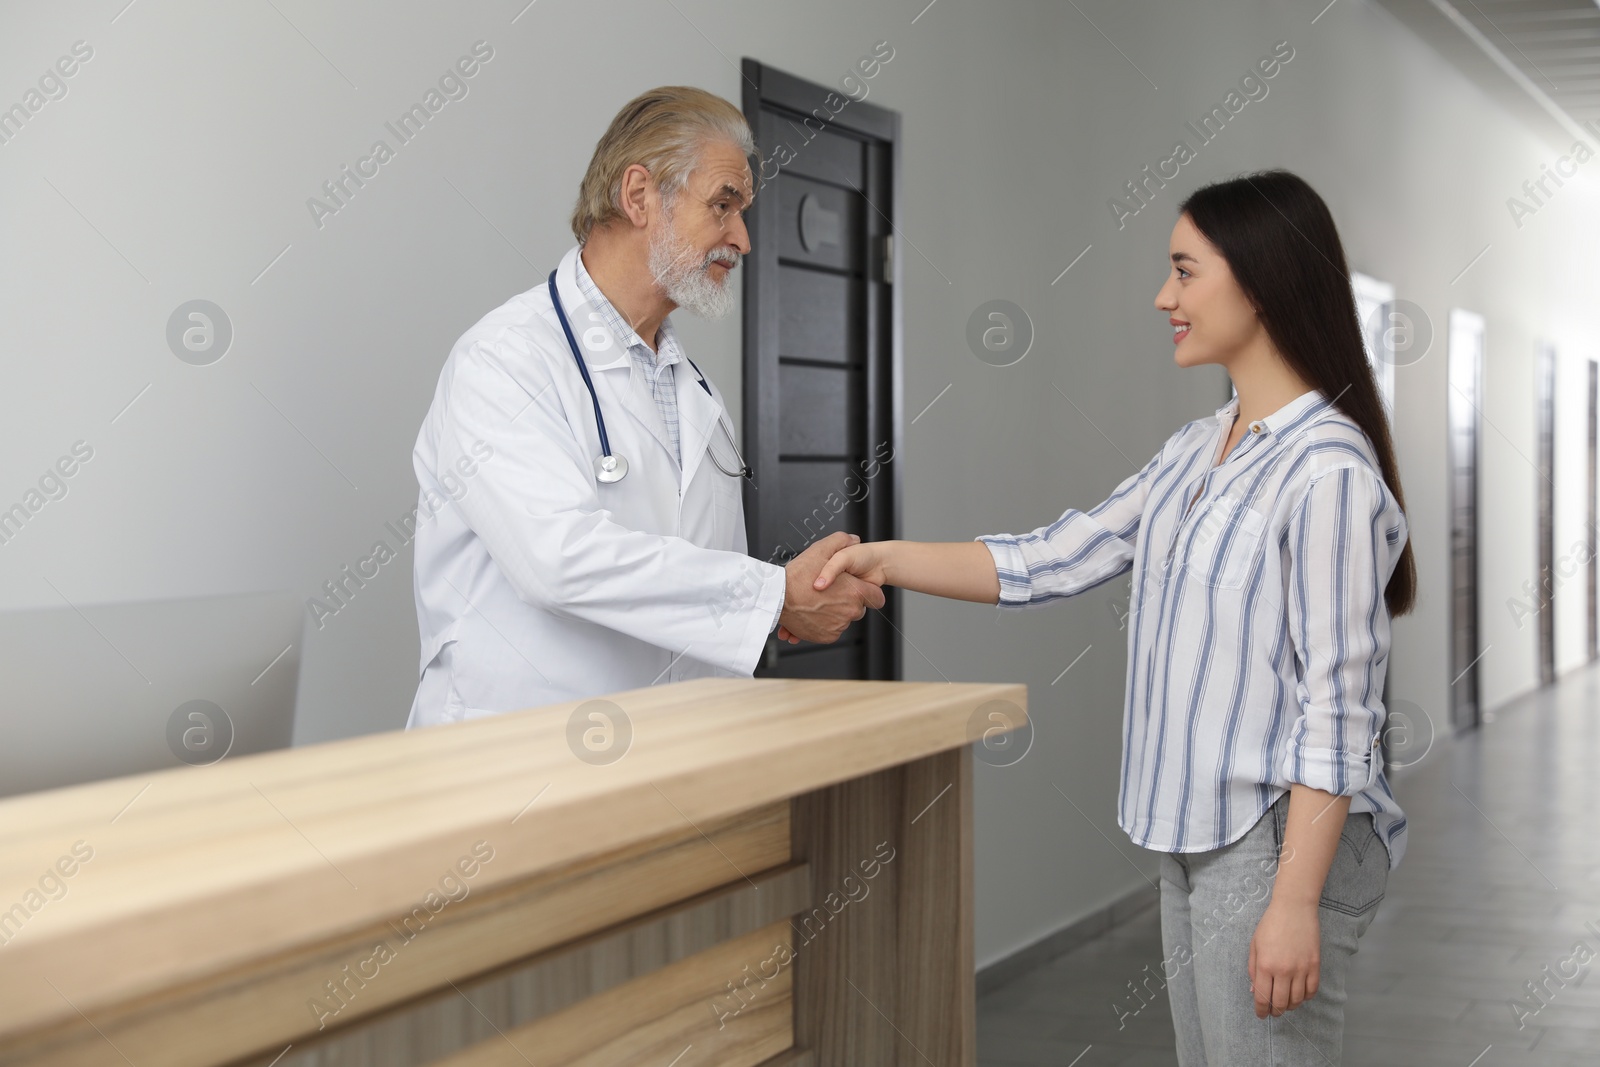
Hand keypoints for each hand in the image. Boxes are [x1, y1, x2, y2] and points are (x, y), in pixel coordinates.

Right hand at [777, 532, 884, 643]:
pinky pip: (832, 630)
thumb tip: (853, 539)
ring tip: (816, 602)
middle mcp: (850, 611)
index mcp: (855, 592)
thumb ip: (840, 541)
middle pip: (858, 609)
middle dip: (847, 602)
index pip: (877, 598)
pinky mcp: (827, 637)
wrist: (777, 598)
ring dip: (834, 613)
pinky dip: (824, 624)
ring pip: (843, 619)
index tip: (860, 591)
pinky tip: (812, 612)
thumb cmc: (797, 577)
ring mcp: (839, 626)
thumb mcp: (820, 549)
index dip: (868, 593)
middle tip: (830, 593)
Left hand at [1247, 899, 1319, 1018]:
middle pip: (1281, 1003)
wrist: (1294, 908)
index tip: (1261, 1014)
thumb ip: (1253, 969)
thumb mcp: (1255, 945)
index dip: (1261, 1010)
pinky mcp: (1315, 965)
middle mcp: (1283, 970)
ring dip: (1291, 1006)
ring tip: (1286, 1004)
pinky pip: (1312, 990)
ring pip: (1298, 1000)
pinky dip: (1306, 997)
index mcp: (1265, 965)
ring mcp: (1301, 969)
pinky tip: (1300, 995)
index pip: (1263, 997)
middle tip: (1273, 1012)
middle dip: (1276, 1012)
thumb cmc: (1271, 924)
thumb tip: (1255, 990)